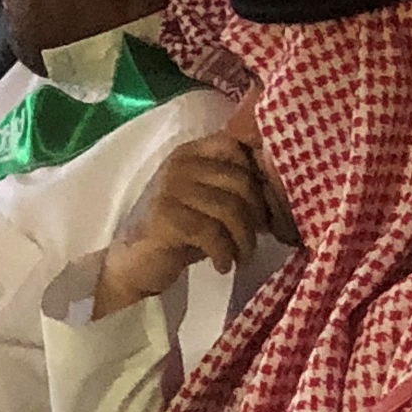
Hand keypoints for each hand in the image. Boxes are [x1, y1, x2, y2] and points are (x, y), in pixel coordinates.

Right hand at [93, 135, 272, 317]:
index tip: (262, 206)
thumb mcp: (206, 203)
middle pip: (241, 180)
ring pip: (230, 209)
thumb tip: (278, 193)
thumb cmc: (178, 234)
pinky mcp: (165, 217)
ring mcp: (169, 188)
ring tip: (242, 257)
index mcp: (190, 152)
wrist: (133, 263)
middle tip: (254, 239)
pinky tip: (222, 265)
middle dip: (256, 216)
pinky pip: (212, 232)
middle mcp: (179, 164)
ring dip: (244, 240)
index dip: (257, 175)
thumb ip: (232, 189)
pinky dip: (225, 253)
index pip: (235, 145)